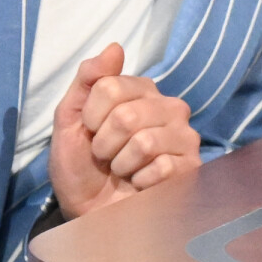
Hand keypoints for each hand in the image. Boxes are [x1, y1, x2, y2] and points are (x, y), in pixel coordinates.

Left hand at [48, 43, 202, 217]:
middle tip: (106, 156)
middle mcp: (169, 107)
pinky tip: (142, 184)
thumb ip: (87, 82)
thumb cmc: (80, 168)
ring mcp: (184, 137)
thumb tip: (114, 47)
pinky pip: (161, 167)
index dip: (90, 117)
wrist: (90, 214)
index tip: (90, 132)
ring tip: (123, 170)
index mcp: (140, 90)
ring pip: (145, 141)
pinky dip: (140, 182)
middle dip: (104, 143)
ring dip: (122, 164)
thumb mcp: (69, 122)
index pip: (109, 87)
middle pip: (126, 114)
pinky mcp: (191, 167)